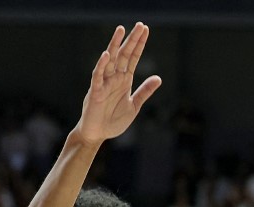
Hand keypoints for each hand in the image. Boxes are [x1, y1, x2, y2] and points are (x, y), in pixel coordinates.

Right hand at [77, 23, 161, 145]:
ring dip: (116, 45)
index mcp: (124, 80)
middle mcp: (114, 78)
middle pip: (124, 55)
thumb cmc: (113, 120)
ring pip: (111, 60)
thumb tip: (158, 78)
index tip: (146, 31)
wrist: (98, 134)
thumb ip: (145, 91)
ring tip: (122, 30)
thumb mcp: (135, 105)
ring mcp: (104, 83)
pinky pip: (98, 76)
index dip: (140, 45)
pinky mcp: (95, 91)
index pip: (133, 58)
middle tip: (140, 25)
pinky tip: (107, 55)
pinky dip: (102, 65)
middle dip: (132, 41)